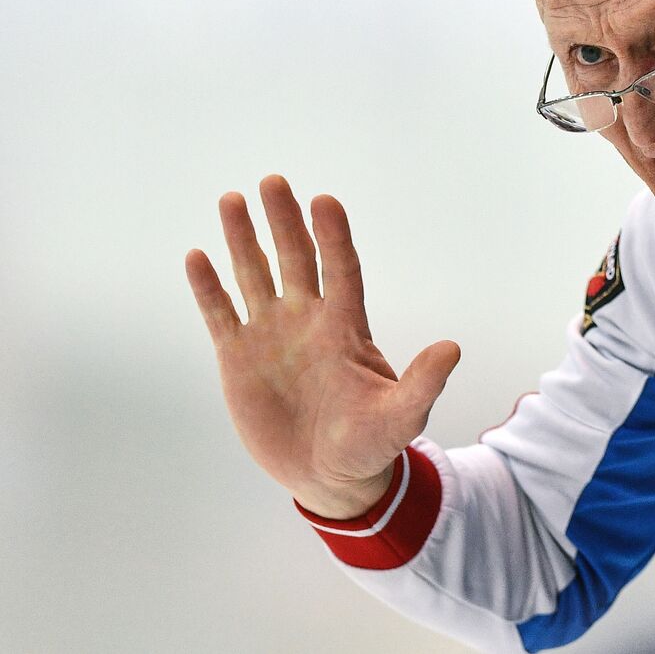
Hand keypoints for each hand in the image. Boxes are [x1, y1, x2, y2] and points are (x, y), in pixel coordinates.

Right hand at [185, 174, 460, 518]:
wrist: (329, 476)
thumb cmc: (371, 443)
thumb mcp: (402, 416)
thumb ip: (423, 383)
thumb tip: (452, 348)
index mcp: (346, 327)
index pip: (341, 270)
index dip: (333, 237)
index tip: (325, 202)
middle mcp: (308, 320)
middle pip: (295, 260)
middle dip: (284, 222)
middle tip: (273, 182)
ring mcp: (271, 335)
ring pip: (255, 276)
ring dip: (243, 240)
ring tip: (232, 200)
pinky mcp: (239, 357)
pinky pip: (222, 314)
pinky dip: (209, 288)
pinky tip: (198, 257)